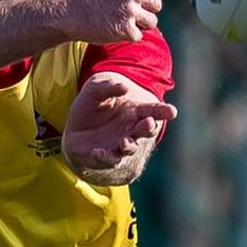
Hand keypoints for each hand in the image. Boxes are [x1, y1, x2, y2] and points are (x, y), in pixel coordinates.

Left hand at [62, 75, 177, 182]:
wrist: (75, 128)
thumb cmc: (91, 105)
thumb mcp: (95, 90)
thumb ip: (108, 87)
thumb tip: (123, 87)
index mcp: (136, 111)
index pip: (153, 110)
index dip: (163, 111)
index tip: (172, 111)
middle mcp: (132, 129)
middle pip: (146, 130)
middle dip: (149, 127)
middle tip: (148, 123)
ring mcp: (122, 144)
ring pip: (131, 148)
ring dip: (129, 146)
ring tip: (124, 142)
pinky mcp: (109, 157)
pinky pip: (110, 159)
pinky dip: (105, 157)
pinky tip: (97, 152)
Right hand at [67, 0, 162, 42]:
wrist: (69, 12)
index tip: (137, 1)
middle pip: (157, 5)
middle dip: (145, 10)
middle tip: (128, 12)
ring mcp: (129, 11)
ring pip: (152, 21)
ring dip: (140, 24)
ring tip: (123, 21)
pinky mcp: (125, 29)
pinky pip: (138, 36)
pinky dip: (128, 36)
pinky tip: (114, 29)